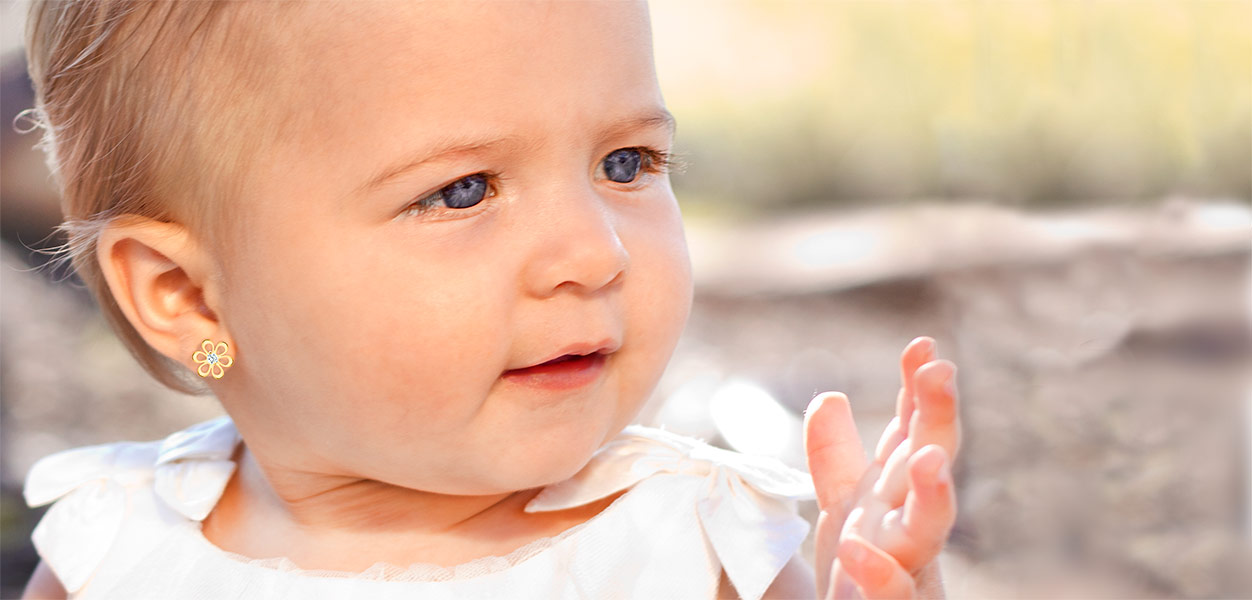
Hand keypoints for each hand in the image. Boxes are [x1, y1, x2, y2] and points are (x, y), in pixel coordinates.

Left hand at [804, 337, 960, 598]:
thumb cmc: (860, 579)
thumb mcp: (842, 509)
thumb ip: (836, 459)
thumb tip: (830, 396)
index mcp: (896, 497)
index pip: (912, 434)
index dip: (918, 391)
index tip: (921, 345)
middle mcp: (910, 530)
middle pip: (929, 468)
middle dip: (937, 421)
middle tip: (940, 372)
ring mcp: (909, 572)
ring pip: (928, 533)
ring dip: (934, 496)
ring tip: (928, 460)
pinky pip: (894, 598)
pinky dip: (880, 577)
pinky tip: (856, 551)